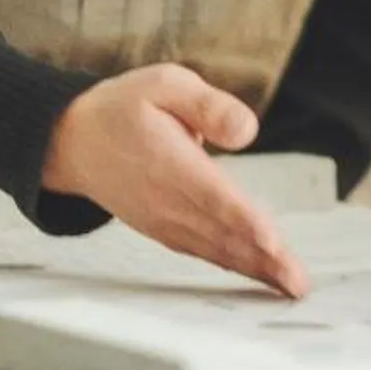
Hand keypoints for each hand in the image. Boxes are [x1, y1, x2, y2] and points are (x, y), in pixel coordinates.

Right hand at [41, 64, 309, 297]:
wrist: (72, 142)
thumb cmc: (122, 109)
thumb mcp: (164, 84)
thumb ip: (207, 104)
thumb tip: (247, 131)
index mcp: (169, 162)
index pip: (212, 196)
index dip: (244, 220)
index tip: (272, 241)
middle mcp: (167, 200)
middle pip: (222, 233)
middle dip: (263, 258)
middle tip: (298, 283)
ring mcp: (164, 220)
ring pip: (215, 249)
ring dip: (254, 269)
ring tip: (289, 285)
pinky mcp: (163, 230)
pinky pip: (202, 252)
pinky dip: (231, 266)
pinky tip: (258, 274)